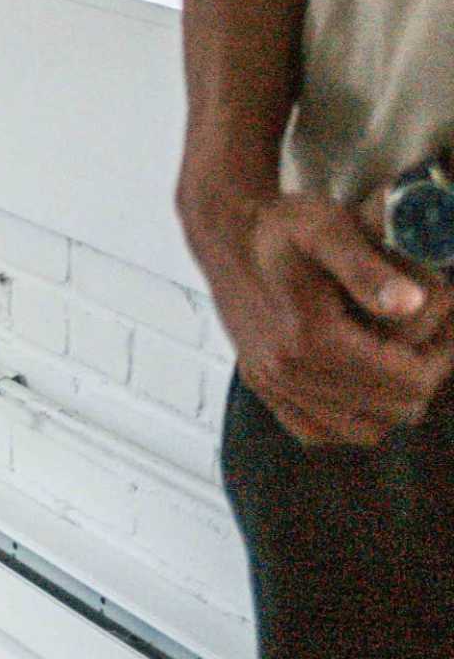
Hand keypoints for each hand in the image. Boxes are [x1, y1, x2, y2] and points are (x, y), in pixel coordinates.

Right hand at [185, 180, 453, 445]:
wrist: (227, 232)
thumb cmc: (282, 227)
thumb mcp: (329, 229)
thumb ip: (369, 269)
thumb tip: (413, 304)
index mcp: (310, 337)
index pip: (408, 381)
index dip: (443, 355)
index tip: (450, 322)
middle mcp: (287, 370)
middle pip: (393, 408)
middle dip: (425, 376)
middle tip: (434, 338)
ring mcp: (271, 382)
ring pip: (361, 429)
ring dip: (392, 402)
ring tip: (401, 360)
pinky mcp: (262, 385)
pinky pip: (317, 432)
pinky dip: (348, 420)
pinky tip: (360, 387)